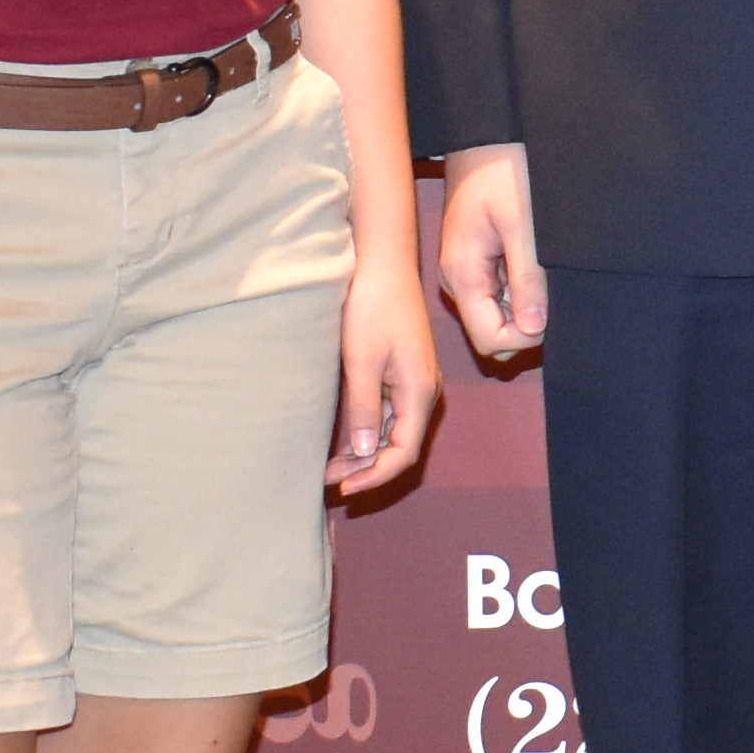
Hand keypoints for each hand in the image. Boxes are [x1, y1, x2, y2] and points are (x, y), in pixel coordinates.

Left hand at [330, 225, 440, 494]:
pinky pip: (392, 414)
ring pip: (396, 432)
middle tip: (329, 481)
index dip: (375, 476)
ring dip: (367, 453)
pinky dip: (370, 431)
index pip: (404, 452)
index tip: (344, 488)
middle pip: (402, 447)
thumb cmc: (372, 306)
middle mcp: (424, 391)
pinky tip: (346, 438)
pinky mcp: (404, 372)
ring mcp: (416, 382)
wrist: (383, 264)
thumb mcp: (361, 360)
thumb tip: (365, 452)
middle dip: (368, 470)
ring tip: (332, 466)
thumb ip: (365, 408)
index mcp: (419, 391)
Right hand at [439, 143, 547, 360]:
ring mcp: (469, 271)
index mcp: (462, 275)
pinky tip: (538, 263)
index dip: (525, 336)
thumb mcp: (523, 226)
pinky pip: (502, 292)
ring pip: (500, 314)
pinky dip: (524, 289)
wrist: (489, 133)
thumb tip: (535, 330)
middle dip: (527, 325)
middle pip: (494, 332)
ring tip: (546, 269)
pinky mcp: (480, 260)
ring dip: (528, 305)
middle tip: (554, 290)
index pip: (489, 339)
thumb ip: (527, 279)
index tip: (554, 311)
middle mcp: (459, 280)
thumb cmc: (504, 170)